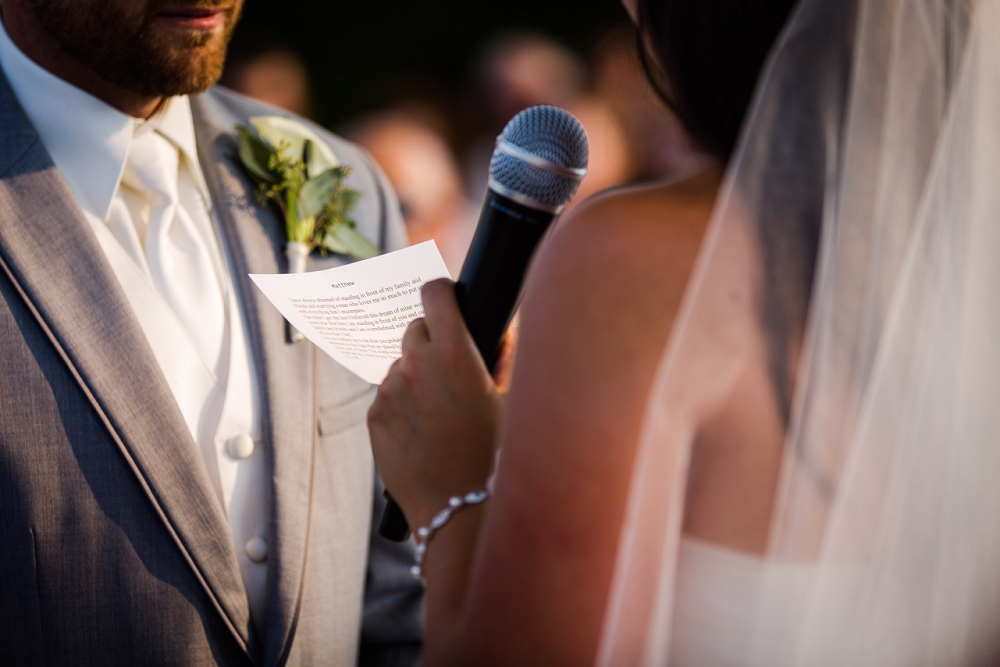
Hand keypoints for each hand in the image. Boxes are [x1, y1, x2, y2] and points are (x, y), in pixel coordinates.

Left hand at [368, 278, 500, 527]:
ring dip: (414, 376)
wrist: (460, 508)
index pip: (434, 294)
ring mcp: (391, 390)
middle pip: (414, 329)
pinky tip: (423, 431)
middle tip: (448, 370)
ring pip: (400, 365)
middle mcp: (418, 365)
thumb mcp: (509, 400)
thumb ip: (499, 356)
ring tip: (439, 413)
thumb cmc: (495, 454)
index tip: (444, 298)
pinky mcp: (375, 415)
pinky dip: (402, 404)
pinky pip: (388, 396)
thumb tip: (499, 329)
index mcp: (457, 353)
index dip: (439, 293)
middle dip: (430, 341)